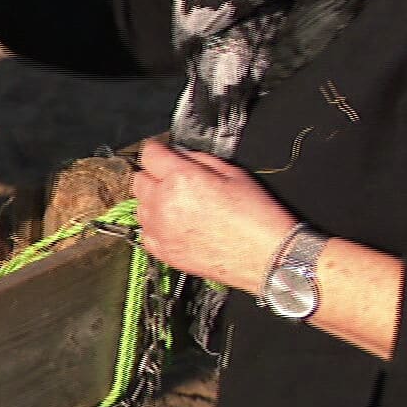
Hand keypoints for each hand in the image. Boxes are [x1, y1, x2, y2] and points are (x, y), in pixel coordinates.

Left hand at [126, 137, 295, 292]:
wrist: (267, 257)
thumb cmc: (256, 217)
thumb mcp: (233, 173)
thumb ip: (200, 160)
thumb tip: (182, 155)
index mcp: (181, 178)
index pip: (149, 153)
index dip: (158, 150)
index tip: (163, 152)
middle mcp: (164, 203)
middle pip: (139, 179)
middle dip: (154, 175)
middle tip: (174, 180)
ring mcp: (161, 230)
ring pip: (140, 206)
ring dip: (154, 202)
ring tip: (179, 206)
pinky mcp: (163, 251)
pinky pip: (146, 231)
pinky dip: (156, 227)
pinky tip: (176, 226)